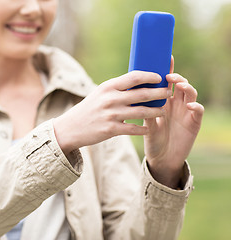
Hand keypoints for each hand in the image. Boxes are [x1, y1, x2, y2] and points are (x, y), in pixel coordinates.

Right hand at [54, 71, 171, 154]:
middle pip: (142, 94)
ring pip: (142, 112)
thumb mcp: (100, 94)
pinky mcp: (111, 129)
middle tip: (168, 94)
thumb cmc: (89, 109)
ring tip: (163, 112)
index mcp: (108, 87)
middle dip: (159, 93)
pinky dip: (144, 129)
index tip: (160, 77)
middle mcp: (110, 99)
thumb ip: (117, 89)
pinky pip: (133, 129)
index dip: (150, 76)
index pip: (134, 77)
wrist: (70, 128)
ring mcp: (111, 114)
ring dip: (156, 112)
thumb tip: (139, 83)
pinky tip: (149, 128)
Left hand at [144, 57, 203, 187]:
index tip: (165, 58)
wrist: (161, 158)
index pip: (166, 82)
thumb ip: (144, 109)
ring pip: (190, 94)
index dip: (167, 69)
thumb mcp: (146, 122)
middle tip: (169, 75)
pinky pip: (198, 112)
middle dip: (176, 77)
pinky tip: (189, 106)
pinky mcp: (194, 123)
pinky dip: (195, 107)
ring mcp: (186, 112)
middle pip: (180, 84)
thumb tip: (134, 95)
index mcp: (164, 101)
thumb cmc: (152, 138)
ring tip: (178, 85)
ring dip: (186, 87)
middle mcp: (176, 104)